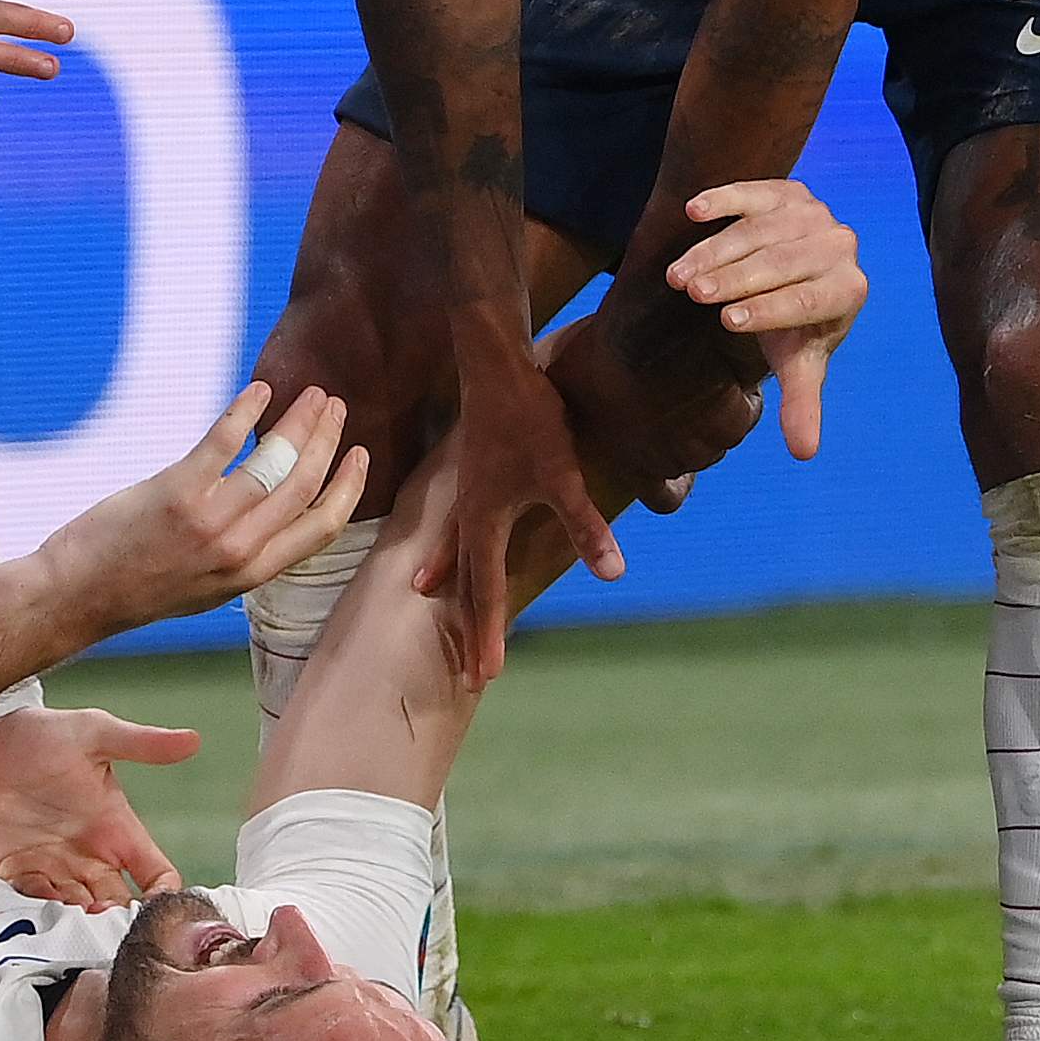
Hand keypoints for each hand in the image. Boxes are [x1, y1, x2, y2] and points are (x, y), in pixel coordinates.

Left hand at [0, 704, 196, 906]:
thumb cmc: (44, 732)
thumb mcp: (95, 734)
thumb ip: (142, 744)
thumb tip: (192, 740)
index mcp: (117, 829)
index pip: (157, 874)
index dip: (163, 897)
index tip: (155, 908)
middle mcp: (91, 855)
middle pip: (118, 907)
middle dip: (115, 923)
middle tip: (104, 926)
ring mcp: (55, 867)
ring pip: (77, 913)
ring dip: (76, 922)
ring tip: (70, 918)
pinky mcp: (18, 872)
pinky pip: (33, 903)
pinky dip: (38, 908)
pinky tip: (35, 898)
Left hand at [42, 382, 371, 632]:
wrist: (80, 593)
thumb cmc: (138, 587)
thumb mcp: (208, 586)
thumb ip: (245, 552)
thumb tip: (273, 511)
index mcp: (253, 573)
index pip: (323, 526)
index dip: (348, 486)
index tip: (358, 455)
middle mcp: (241, 549)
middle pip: (305, 484)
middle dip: (328, 440)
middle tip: (334, 408)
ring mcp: (211, 521)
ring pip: (275, 460)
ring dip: (299, 421)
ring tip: (309, 395)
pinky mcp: (178, 492)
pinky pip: (225, 441)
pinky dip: (246, 410)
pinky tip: (259, 390)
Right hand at [411, 359, 630, 687]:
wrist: (496, 364)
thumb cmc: (529, 418)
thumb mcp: (563, 474)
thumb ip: (584, 525)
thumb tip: (612, 573)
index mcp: (485, 521)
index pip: (487, 591)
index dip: (488, 634)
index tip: (486, 676)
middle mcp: (468, 513)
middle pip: (467, 580)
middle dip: (471, 625)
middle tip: (470, 672)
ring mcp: (466, 491)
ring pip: (456, 547)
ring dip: (451, 579)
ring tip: (428, 595)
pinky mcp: (471, 470)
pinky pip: (455, 518)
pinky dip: (449, 537)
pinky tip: (448, 532)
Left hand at [543, 309, 760, 483]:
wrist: (650, 324)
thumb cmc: (601, 351)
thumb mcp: (567, 384)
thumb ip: (564, 412)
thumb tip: (537, 415)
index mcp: (635, 465)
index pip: (667, 496)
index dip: (669, 475)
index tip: (666, 448)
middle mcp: (675, 463)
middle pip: (695, 456)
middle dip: (690, 429)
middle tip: (677, 389)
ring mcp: (710, 443)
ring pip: (722, 432)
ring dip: (715, 408)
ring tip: (695, 368)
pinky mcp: (739, 415)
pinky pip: (745, 407)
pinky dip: (738, 388)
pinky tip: (718, 362)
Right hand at [662, 178, 868, 459]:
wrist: (802, 268)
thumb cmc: (795, 324)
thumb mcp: (797, 361)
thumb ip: (802, 402)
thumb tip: (804, 454)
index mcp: (849, 289)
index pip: (806, 300)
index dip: (768, 310)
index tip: (726, 321)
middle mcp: (840, 245)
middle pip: (781, 262)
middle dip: (734, 277)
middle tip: (692, 294)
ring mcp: (814, 213)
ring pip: (760, 230)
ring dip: (715, 250)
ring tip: (679, 275)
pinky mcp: (787, 190)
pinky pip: (754, 191)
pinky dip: (725, 198)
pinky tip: (693, 211)